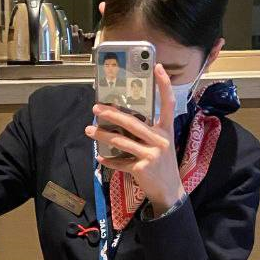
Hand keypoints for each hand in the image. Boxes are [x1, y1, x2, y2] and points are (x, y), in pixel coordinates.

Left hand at [84, 63, 185, 211]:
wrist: (169, 191)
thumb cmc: (162, 165)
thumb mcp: (161, 145)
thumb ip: (147, 133)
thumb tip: (122, 121)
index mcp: (166, 131)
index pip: (168, 103)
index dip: (164, 85)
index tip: (157, 67)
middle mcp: (160, 140)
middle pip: (132, 122)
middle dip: (112, 114)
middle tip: (96, 109)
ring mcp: (151, 154)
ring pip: (121, 141)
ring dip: (102, 136)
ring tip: (89, 131)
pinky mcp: (141, 168)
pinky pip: (120, 162)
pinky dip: (108, 161)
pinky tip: (100, 158)